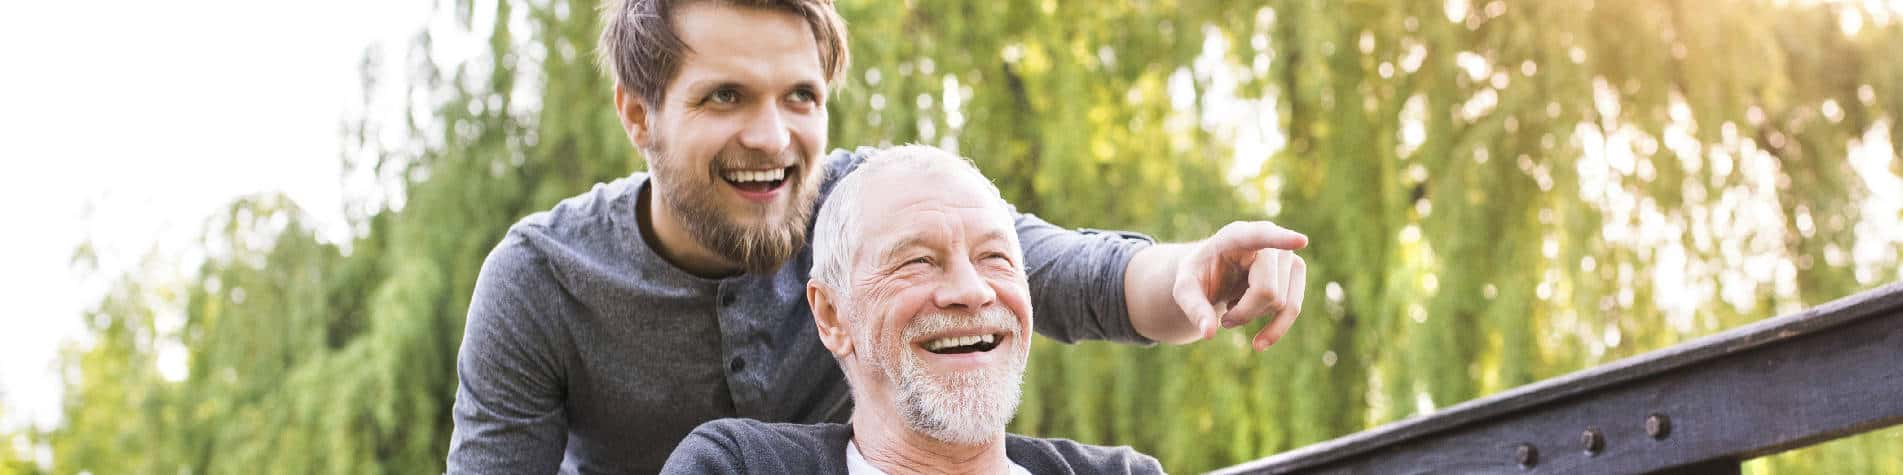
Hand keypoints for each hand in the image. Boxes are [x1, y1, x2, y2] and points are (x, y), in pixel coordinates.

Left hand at [1171, 221, 1308, 350]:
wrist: (1215, 274)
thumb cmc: (1200, 276)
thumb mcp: (1184, 289)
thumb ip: (1193, 307)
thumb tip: (1208, 332)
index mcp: (1236, 235)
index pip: (1260, 235)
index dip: (1281, 239)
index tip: (1301, 241)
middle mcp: (1267, 239)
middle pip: (1267, 291)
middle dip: (1244, 313)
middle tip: (1224, 317)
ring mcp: (1286, 254)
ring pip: (1282, 303)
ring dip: (1255, 318)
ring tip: (1234, 311)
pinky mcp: (1296, 272)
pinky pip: (1294, 309)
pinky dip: (1275, 330)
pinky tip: (1258, 341)